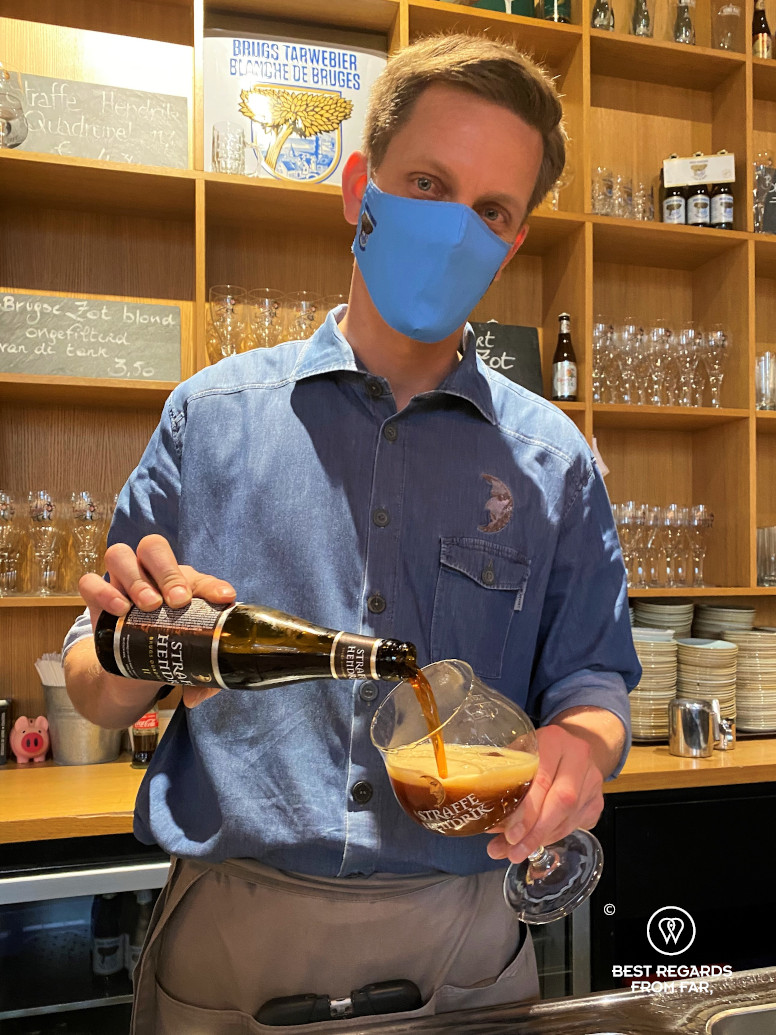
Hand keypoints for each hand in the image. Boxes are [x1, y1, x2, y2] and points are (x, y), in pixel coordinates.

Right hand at [78, 534, 235, 707]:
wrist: (129, 666)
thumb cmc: (166, 650)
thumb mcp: (186, 660)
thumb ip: (196, 677)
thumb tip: (195, 696)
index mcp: (180, 584)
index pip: (196, 575)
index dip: (210, 584)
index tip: (223, 599)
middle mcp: (149, 575)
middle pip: (153, 547)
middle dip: (167, 571)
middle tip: (177, 601)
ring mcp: (120, 583)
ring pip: (120, 555)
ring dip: (137, 579)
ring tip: (149, 606)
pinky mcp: (96, 598)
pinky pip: (90, 582)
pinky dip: (103, 592)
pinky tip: (120, 609)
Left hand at [486, 724, 603, 864]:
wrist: (571, 747)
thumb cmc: (536, 752)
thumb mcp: (517, 752)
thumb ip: (503, 778)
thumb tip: (488, 820)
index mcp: (554, 740)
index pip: (542, 779)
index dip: (528, 810)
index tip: (510, 834)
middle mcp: (579, 757)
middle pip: (562, 801)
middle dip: (536, 831)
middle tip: (513, 852)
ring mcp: (593, 780)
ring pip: (570, 817)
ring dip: (542, 838)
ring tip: (516, 852)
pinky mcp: (597, 800)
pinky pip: (576, 825)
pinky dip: (553, 836)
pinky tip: (536, 841)